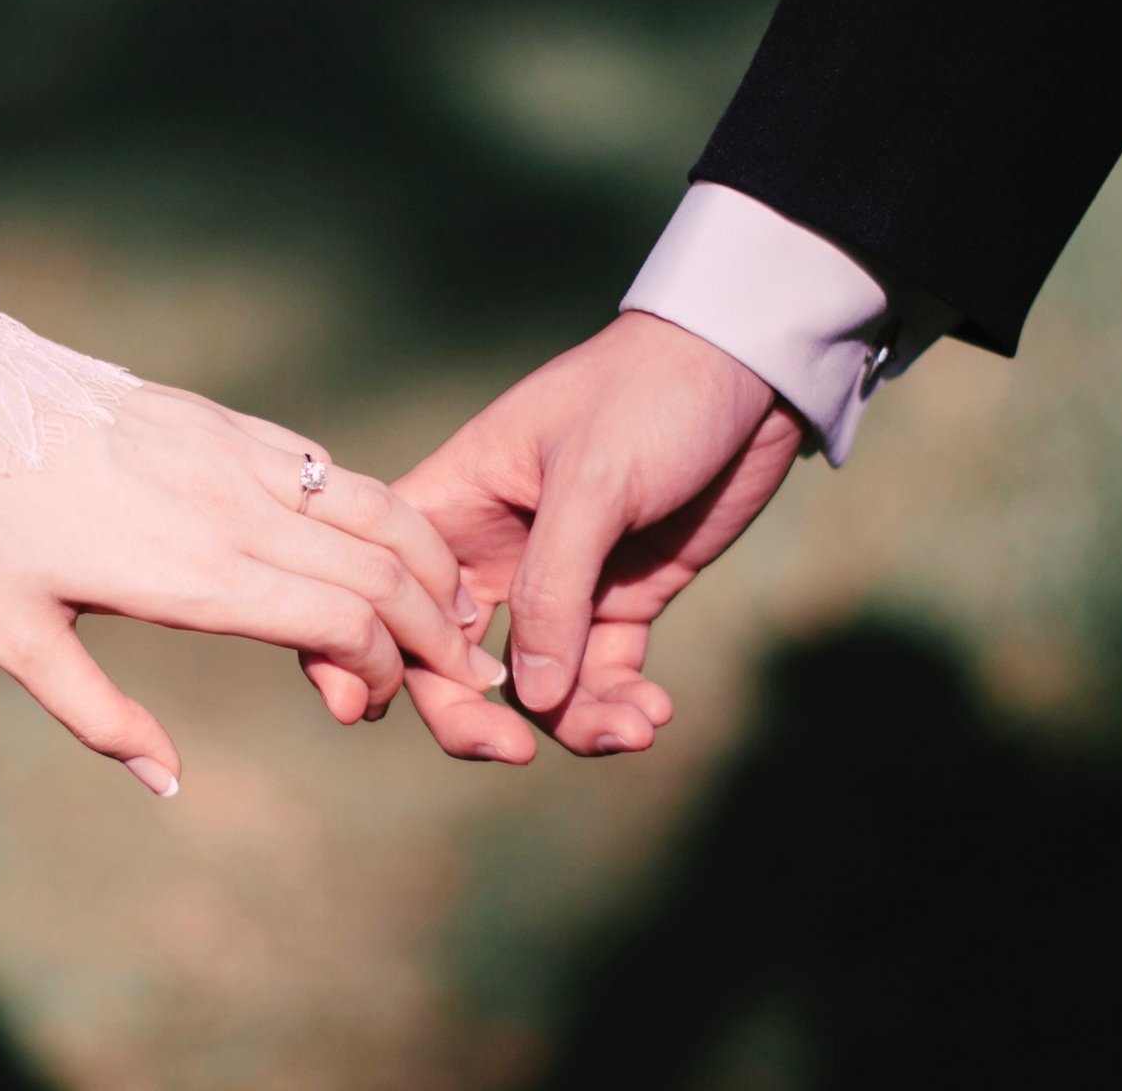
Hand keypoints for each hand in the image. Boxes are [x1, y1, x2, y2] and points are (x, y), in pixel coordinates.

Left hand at [0, 383, 504, 795]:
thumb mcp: (16, 639)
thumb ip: (99, 718)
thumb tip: (168, 783)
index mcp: (193, 575)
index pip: (341, 621)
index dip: (380, 671)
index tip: (364, 703)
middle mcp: (235, 513)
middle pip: (383, 570)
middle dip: (438, 630)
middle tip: (462, 672)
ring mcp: (239, 458)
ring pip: (378, 508)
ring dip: (431, 563)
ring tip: (457, 607)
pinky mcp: (230, 422)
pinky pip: (331, 468)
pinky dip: (383, 510)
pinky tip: (392, 541)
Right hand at [390, 311, 805, 760]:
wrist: (751, 368)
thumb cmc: (650, 395)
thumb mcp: (593, 480)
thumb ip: (553, 588)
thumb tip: (528, 699)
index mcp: (453, 502)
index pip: (386, 587)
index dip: (370, 648)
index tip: (381, 708)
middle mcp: (492, 551)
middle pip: (449, 658)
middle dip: (473, 716)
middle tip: (515, 754)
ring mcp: (558, 581)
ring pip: (533, 684)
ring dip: (571, 721)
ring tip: (632, 728)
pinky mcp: (621, 598)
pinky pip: (601, 676)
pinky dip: (619, 704)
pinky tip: (654, 713)